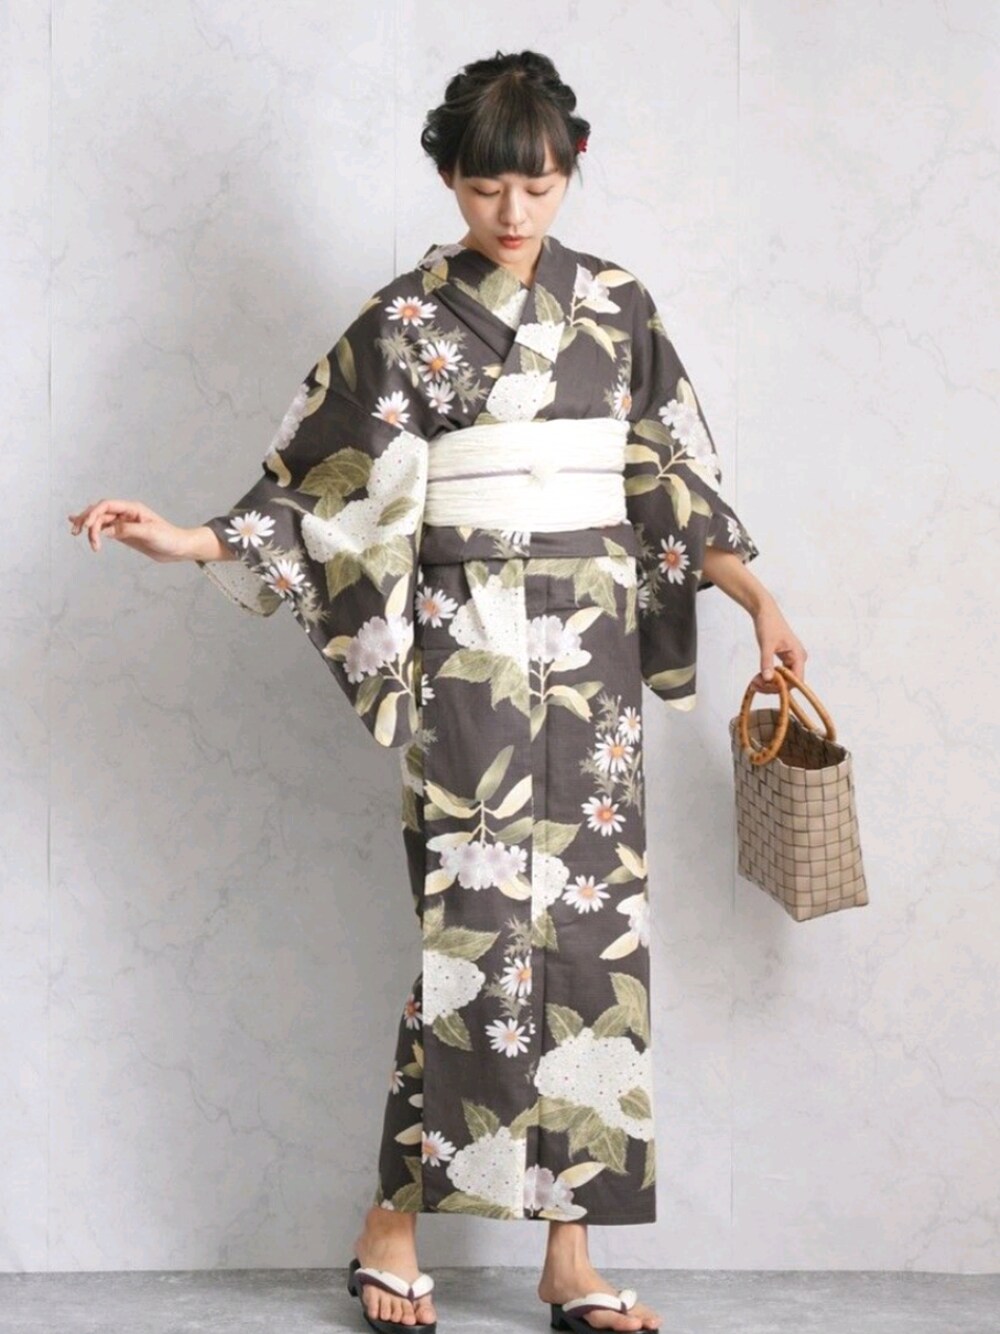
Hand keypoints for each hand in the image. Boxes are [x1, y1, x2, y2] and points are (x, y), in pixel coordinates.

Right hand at [67, 499, 195, 561]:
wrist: (178, 548)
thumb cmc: (169, 537)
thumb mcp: (150, 533)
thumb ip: (127, 530)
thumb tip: (106, 531)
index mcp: (132, 508)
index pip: (106, 506)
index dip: (93, 514)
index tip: (86, 528)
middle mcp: (125, 513)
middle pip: (99, 512)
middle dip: (87, 521)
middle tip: (78, 534)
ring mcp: (123, 523)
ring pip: (99, 521)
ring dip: (89, 529)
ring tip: (84, 540)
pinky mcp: (123, 533)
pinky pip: (104, 529)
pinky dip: (92, 529)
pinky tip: (80, 527)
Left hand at [749, 596, 806, 694]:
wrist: (765, 612)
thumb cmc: (768, 624)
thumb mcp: (766, 644)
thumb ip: (767, 662)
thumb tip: (767, 678)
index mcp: (798, 655)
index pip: (796, 680)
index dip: (782, 687)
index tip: (765, 685)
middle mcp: (798, 659)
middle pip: (789, 683)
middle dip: (772, 686)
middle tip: (754, 684)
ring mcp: (792, 659)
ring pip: (783, 680)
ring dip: (769, 683)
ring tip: (754, 681)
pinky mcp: (785, 659)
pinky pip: (779, 674)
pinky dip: (768, 677)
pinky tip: (758, 677)